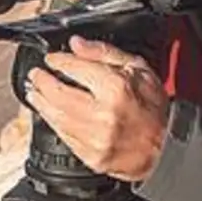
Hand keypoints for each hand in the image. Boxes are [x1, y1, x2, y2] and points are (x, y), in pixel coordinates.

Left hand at [25, 35, 171, 180]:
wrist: (167, 147)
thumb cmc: (155, 109)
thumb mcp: (138, 69)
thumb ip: (104, 53)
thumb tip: (77, 44)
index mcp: (116, 88)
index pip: (75, 68)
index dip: (58, 61)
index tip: (51, 59)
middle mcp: (103, 114)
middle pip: (58, 94)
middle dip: (42, 82)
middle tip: (36, 75)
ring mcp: (95, 138)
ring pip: (56, 118)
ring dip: (41, 103)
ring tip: (35, 93)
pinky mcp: (91, 156)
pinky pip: (63, 136)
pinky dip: (52, 123)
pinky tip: (49, 114)